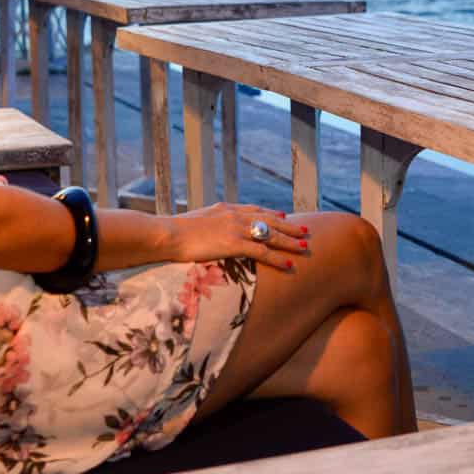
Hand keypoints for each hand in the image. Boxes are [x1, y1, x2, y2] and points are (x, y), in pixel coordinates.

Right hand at [170, 203, 309, 270]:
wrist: (168, 234)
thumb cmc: (174, 231)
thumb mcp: (194, 221)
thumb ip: (207, 223)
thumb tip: (207, 229)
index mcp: (225, 209)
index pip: (254, 210)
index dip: (270, 214)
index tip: (283, 216)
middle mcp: (235, 216)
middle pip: (269, 220)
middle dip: (289, 226)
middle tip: (305, 229)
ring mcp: (236, 229)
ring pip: (271, 235)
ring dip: (290, 241)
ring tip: (305, 246)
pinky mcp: (234, 244)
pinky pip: (263, 252)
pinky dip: (278, 258)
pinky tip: (290, 264)